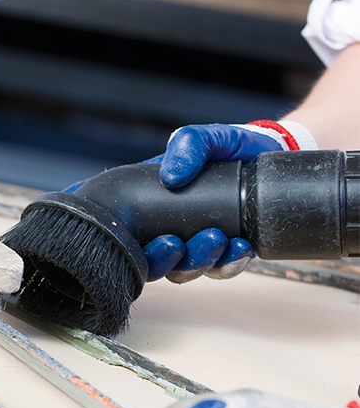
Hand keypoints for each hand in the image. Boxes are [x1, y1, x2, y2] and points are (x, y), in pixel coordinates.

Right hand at [141, 121, 314, 282]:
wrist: (271, 153)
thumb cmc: (230, 146)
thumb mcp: (205, 137)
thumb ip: (187, 145)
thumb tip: (171, 177)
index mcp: (153, 205)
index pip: (137, 239)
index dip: (145, 252)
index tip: (166, 241)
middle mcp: (173, 229)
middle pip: (162, 264)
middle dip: (175, 261)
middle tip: (185, 245)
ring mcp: (198, 243)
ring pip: (191, 270)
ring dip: (203, 262)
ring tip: (221, 241)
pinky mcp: (226, 251)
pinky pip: (223, 268)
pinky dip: (231, 262)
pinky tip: (241, 248)